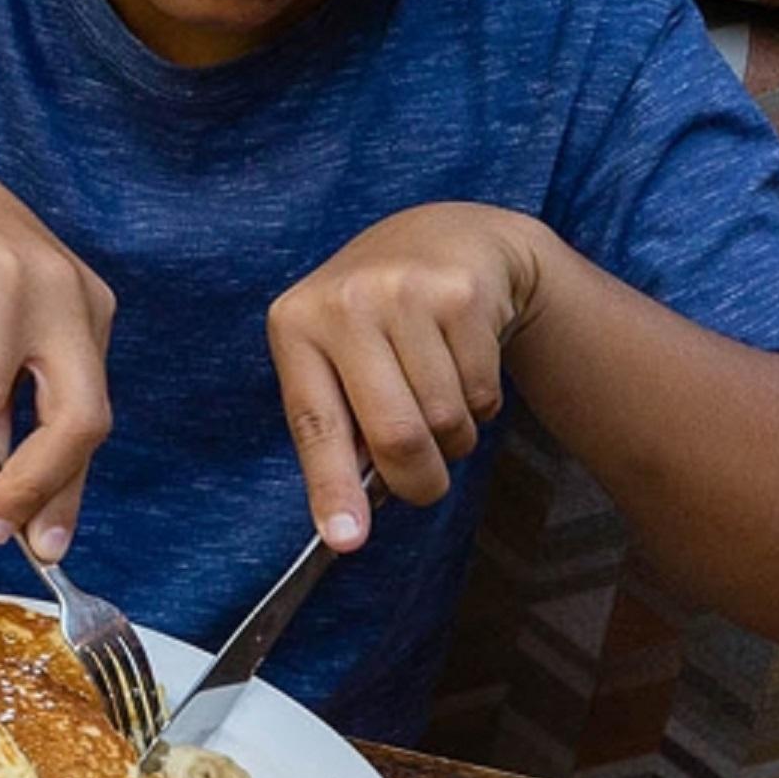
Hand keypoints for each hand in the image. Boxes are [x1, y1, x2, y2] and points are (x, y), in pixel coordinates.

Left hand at [265, 203, 547, 545]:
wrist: (448, 237)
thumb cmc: (376, 318)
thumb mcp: (334, 354)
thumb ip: (337, 426)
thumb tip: (349, 523)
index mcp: (296, 325)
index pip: (314, 423)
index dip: (332, 487)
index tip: (345, 540)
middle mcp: (346, 303)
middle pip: (396, 434)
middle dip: (419, 481)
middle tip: (425, 485)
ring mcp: (406, 292)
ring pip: (447, 420)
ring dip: (453, 439)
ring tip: (439, 403)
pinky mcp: (463, 293)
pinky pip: (483, 392)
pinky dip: (481, 404)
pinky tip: (465, 366)